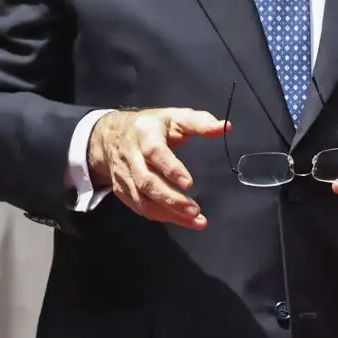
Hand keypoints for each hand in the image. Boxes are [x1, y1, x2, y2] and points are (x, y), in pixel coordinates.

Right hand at [86, 107, 228, 230]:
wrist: (110, 135)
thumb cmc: (152, 125)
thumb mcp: (175, 116)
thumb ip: (200, 122)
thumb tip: (226, 127)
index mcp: (144, 134)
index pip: (155, 153)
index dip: (171, 169)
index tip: (189, 184)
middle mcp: (130, 156)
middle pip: (147, 182)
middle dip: (170, 199)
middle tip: (195, 211)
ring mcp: (123, 176)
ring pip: (142, 200)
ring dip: (168, 214)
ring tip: (195, 220)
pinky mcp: (122, 190)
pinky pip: (139, 207)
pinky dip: (159, 216)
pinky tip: (180, 220)